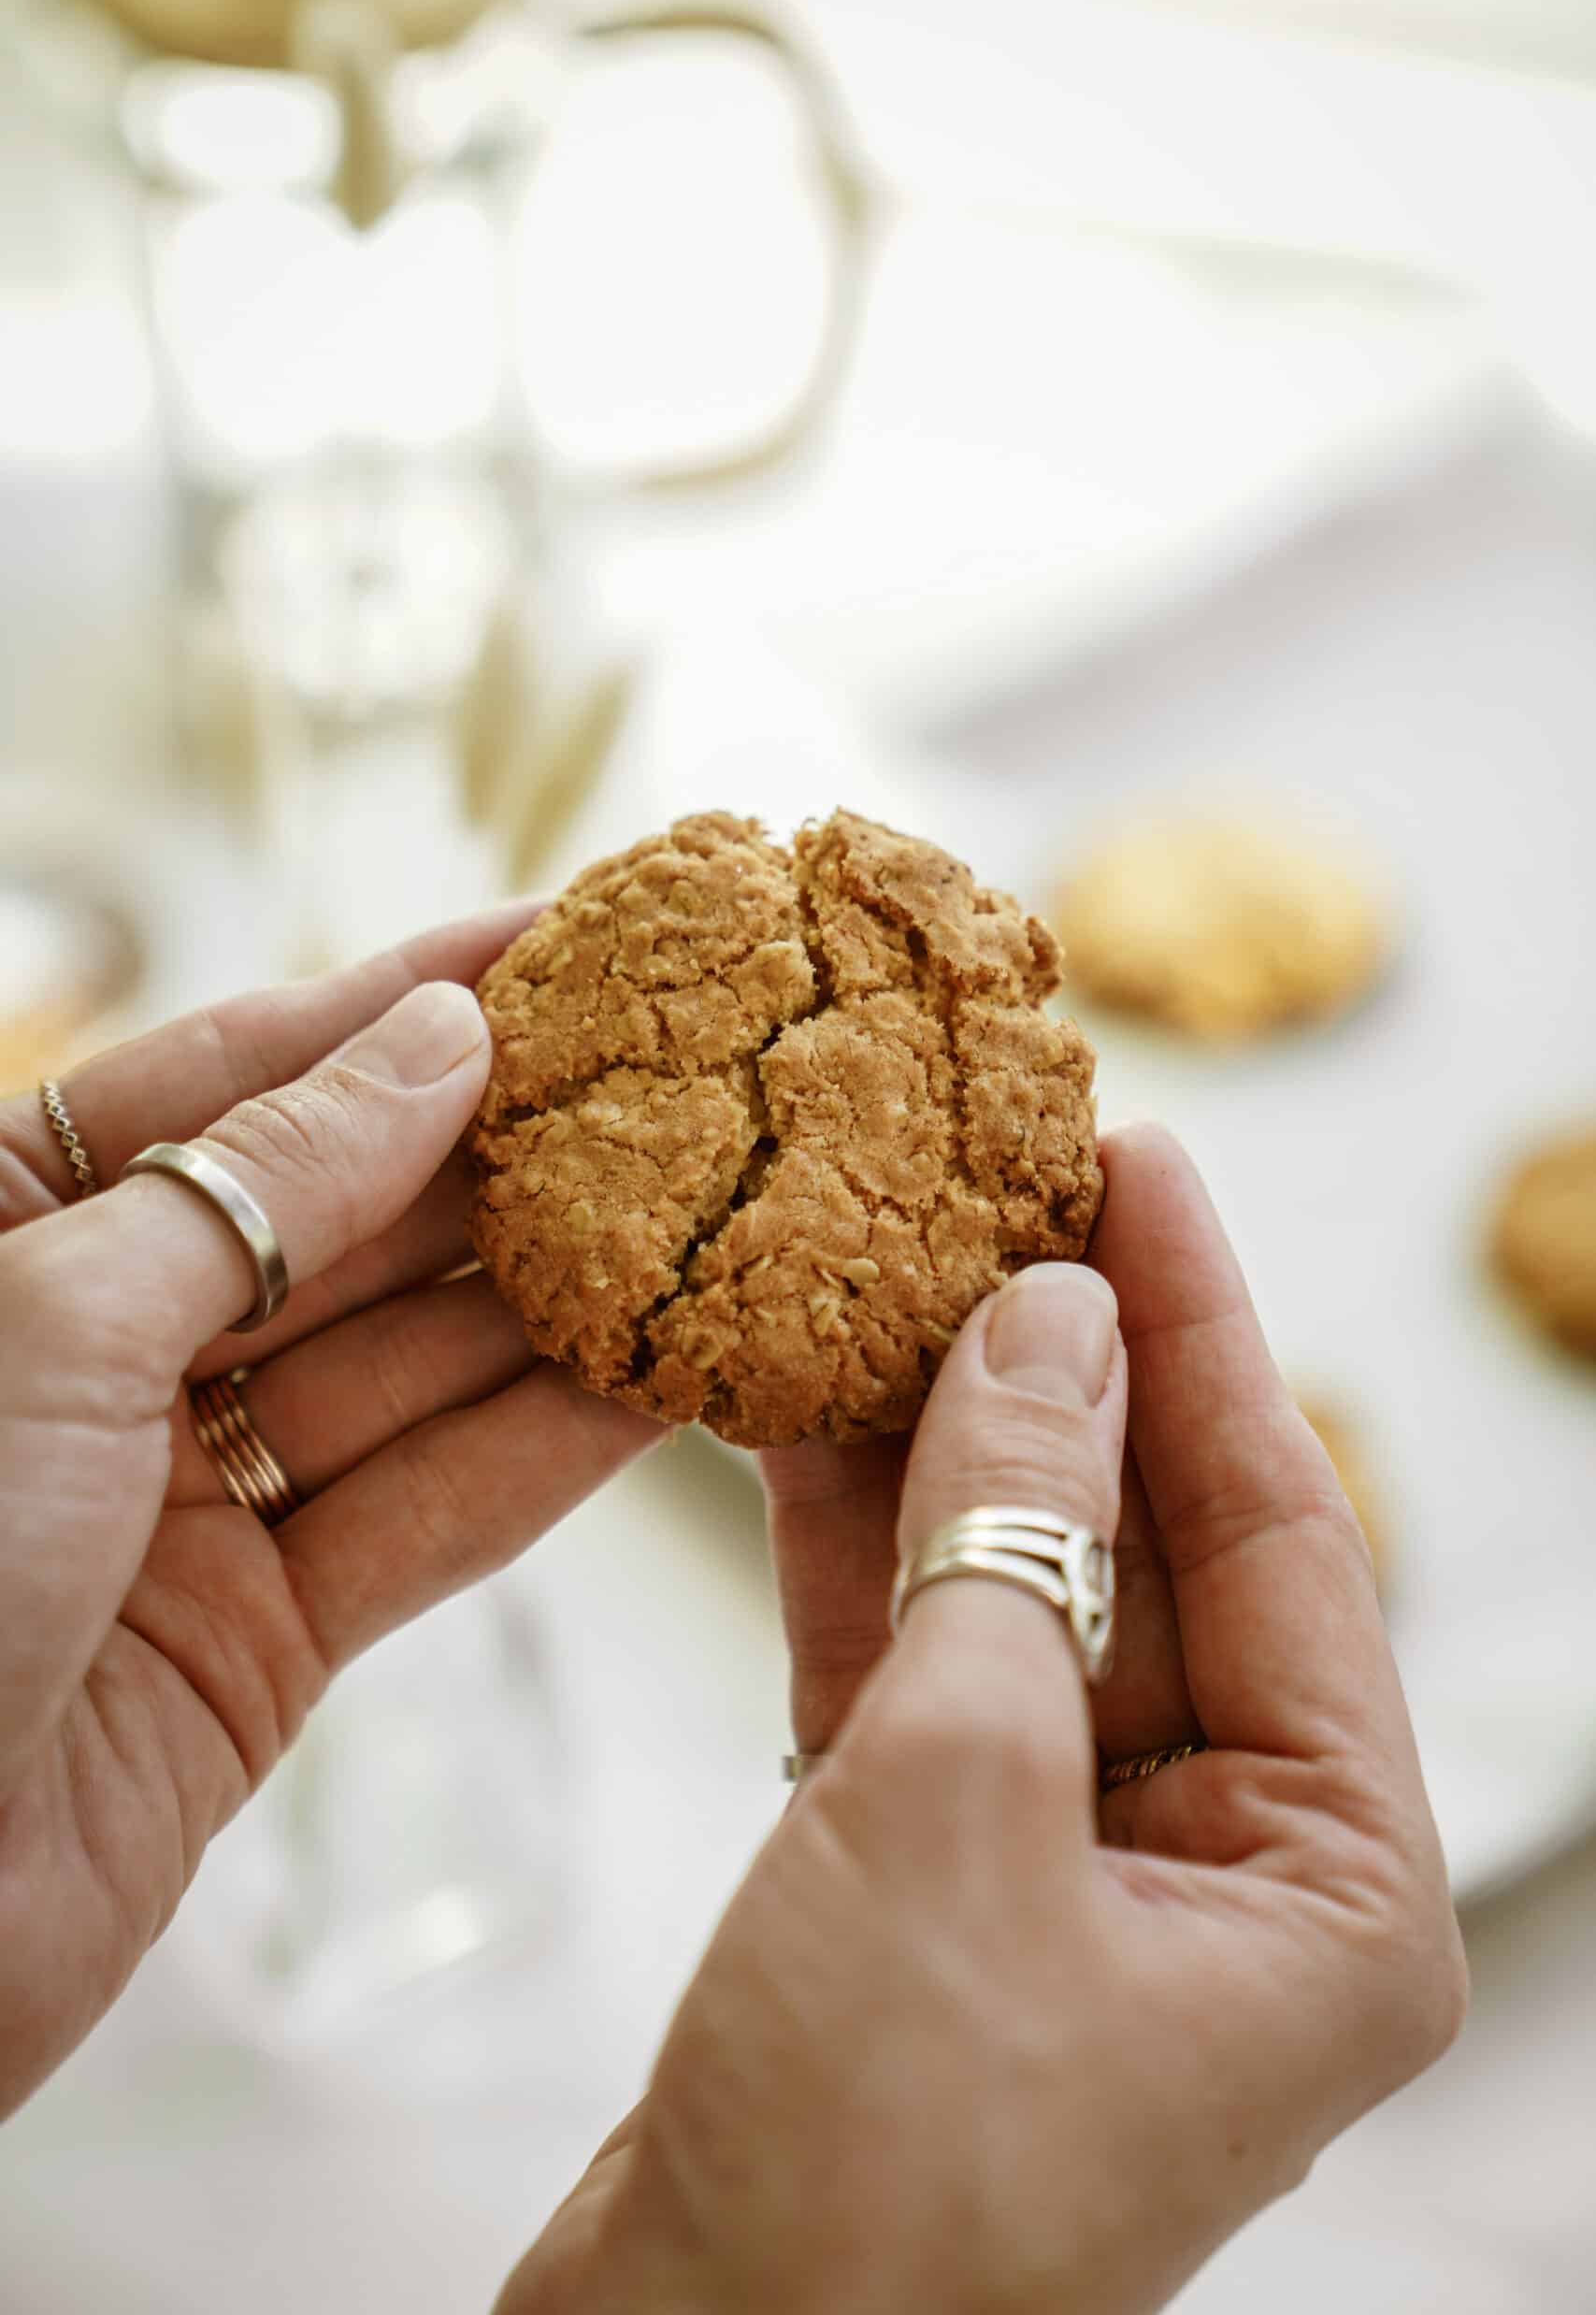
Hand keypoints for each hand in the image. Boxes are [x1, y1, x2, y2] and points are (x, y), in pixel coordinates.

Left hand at [0, 910, 661, 2115]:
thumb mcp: (57, 1324)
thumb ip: (263, 1184)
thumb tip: (439, 1038)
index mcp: (0, 1223)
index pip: (237, 1073)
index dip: (406, 1000)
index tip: (567, 939)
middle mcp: (97, 1346)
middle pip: (341, 1217)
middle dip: (509, 1147)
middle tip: (686, 1071)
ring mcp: (180, 1497)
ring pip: (406, 1367)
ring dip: (558, 1297)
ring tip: (714, 1205)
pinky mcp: (255, 1641)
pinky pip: (424, 1514)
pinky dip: (544, 1451)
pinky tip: (663, 1377)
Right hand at [501, 1125, 1464, 2314]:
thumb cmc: (874, 2164)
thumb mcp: (956, 1799)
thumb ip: (1012, 1539)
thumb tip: (1049, 1315)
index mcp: (1332, 1890)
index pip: (1288, 1538)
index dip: (1204, 1331)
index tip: (1139, 1161)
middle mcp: (1229, 1876)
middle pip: (1158, 1550)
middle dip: (1068, 1368)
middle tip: (1001, 1175)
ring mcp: (1077, 1872)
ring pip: (1025, 1592)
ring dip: (947, 1436)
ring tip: (882, 1253)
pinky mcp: (938, 1878)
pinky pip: (922, 1666)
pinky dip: (863, 1543)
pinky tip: (800, 1408)